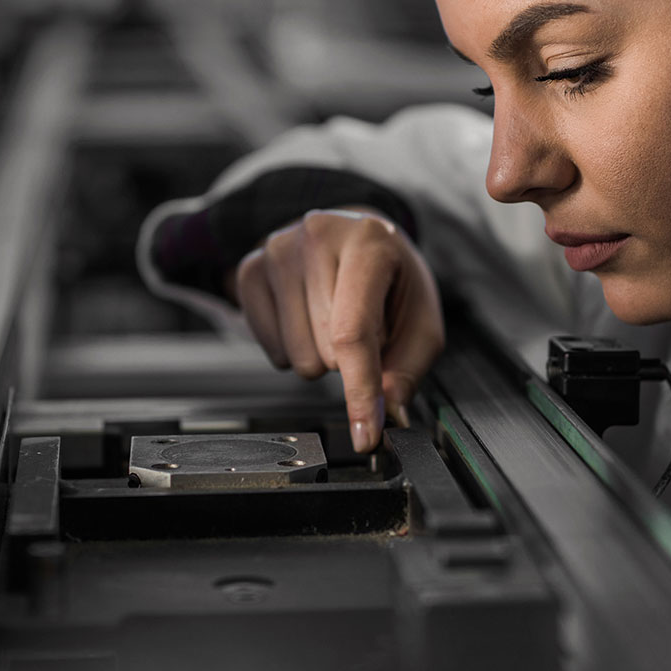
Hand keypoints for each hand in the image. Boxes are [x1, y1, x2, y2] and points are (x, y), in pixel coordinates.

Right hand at [231, 209, 444, 452]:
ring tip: (337, 319)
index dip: (360, 391)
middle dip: (350, 361)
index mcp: (367, 240)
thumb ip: (408, 371)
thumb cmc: (392, 280)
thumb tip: (387, 415)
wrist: (358, 239)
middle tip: (366, 327)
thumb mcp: (420, 321)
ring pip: (296, 355)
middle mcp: (316, 236)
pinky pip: (270, 348)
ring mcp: (276, 250)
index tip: (366, 434)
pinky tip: (310, 318)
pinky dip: (295, 348)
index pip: (354, 332)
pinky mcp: (249, 270)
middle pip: (325, 350)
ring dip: (323, 355)